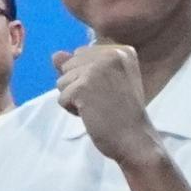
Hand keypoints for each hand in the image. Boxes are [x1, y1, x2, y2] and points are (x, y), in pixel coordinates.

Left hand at [51, 43, 155, 165]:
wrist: (135, 139)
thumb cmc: (122, 114)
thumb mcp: (105, 82)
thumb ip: (80, 66)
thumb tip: (55, 55)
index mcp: (121, 51)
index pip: (81, 55)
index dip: (88, 78)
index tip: (110, 92)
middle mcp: (110, 54)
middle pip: (70, 65)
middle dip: (79, 87)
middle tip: (104, 101)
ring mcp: (96, 69)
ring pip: (62, 81)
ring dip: (75, 99)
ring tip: (98, 107)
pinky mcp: (83, 86)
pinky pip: (62, 97)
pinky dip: (73, 111)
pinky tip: (93, 114)